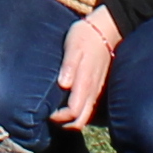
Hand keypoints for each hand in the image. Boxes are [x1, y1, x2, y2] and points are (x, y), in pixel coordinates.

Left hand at [51, 3, 120, 130]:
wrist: (106, 29)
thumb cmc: (85, 36)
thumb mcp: (73, 46)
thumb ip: (69, 66)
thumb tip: (63, 85)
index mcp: (85, 83)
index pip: (73, 112)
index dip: (59, 117)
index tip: (46, 110)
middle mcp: (92, 91)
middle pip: (80, 121)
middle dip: (64, 123)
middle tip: (49, 115)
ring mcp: (96, 91)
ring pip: (85, 116)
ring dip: (70, 119)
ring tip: (55, 110)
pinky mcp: (97, 87)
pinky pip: (88, 108)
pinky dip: (76, 111)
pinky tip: (65, 102)